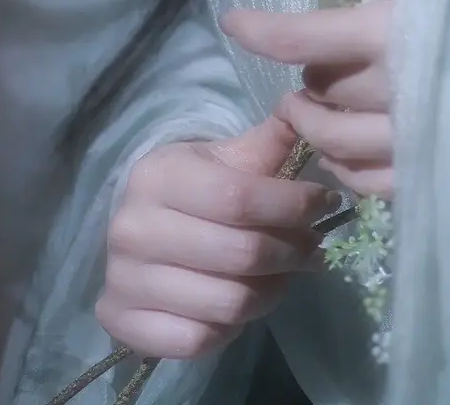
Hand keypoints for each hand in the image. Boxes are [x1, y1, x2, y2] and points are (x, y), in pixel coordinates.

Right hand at [96, 114, 335, 360]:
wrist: (135, 231)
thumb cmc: (190, 188)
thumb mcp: (223, 157)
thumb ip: (268, 141)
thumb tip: (306, 107)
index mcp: (158, 176)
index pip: (241, 198)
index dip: (293, 205)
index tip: (326, 204)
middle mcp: (134, 228)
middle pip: (241, 254)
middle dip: (293, 252)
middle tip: (315, 247)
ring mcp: (123, 281)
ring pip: (228, 304)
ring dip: (271, 292)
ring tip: (286, 275)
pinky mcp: (123, 324)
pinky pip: (200, 340)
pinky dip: (232, 329)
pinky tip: (243, 304)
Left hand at [222, 0, 395, 195]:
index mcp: (387, 34)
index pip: (299, 39)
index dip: (257, 30)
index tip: (232, 21)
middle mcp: (390, 90)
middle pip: (316, 90)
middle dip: (307, 76)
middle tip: (316, 64)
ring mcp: (407, 139)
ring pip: (331, 140)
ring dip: (314, 122)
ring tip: (323, 104)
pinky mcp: (424, 172)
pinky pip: (364, 179)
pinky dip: (344, 162)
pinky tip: (351, 143)